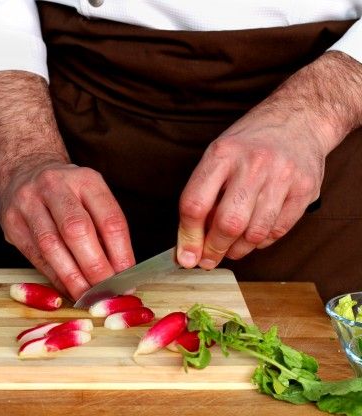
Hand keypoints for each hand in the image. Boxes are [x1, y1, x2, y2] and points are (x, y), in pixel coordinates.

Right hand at [0, 70, 134, 298]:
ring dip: (71, 276)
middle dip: (94, 266)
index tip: (127, 277)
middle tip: (106, 292)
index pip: (109, 218)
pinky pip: (34, 255)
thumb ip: (104, 229)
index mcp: (85, 179)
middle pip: (77, 230)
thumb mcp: (91, 196)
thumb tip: (120, 272)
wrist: (24, 170)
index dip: (120, 252)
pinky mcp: (10, 221)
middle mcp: (54, 186)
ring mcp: (28, 202)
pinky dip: (53, 276)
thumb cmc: (67, 191)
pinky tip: (66, 288)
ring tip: (86, 296)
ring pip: (51, 245)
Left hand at [176, 51, 361, 268]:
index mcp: (222, 154)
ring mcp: (282, 177)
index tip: (185, 257)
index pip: (195, 204)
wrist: (299, 119)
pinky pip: (278, 231)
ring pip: (254, 233)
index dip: (188, 237)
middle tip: (208, 260)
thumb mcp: (218, 156)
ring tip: (230, 250)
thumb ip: (203, 194)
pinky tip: (252, 238)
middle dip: (214, 249)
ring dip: (238, 250)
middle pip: (227, 223)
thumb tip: (190, 241)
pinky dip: (261, 242)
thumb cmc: (250, 142)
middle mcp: (253, 164)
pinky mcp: (305, 190)